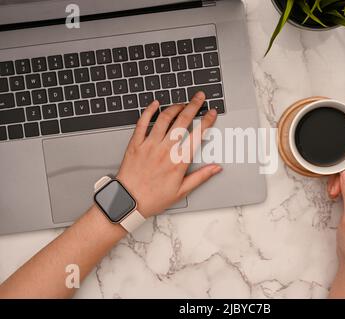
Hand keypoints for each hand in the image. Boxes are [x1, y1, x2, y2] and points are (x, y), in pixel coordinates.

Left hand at [117, 92, 221, 217]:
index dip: (207, 121)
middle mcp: (165, 150)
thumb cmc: (153, 199)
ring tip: (182, 103)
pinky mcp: (135, 144)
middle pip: (182, 121)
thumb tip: (216, 168)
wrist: (128, 202)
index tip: (212, 113)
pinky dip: (149, 111)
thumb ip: (201, 177)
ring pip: (164, 119)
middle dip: (193, 106)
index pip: (197, 135)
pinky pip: (142, 123)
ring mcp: (149, 145)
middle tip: (199, 97)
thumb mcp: (181, 191)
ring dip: (175, 107)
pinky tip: (155, 104)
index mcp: (178, 162)